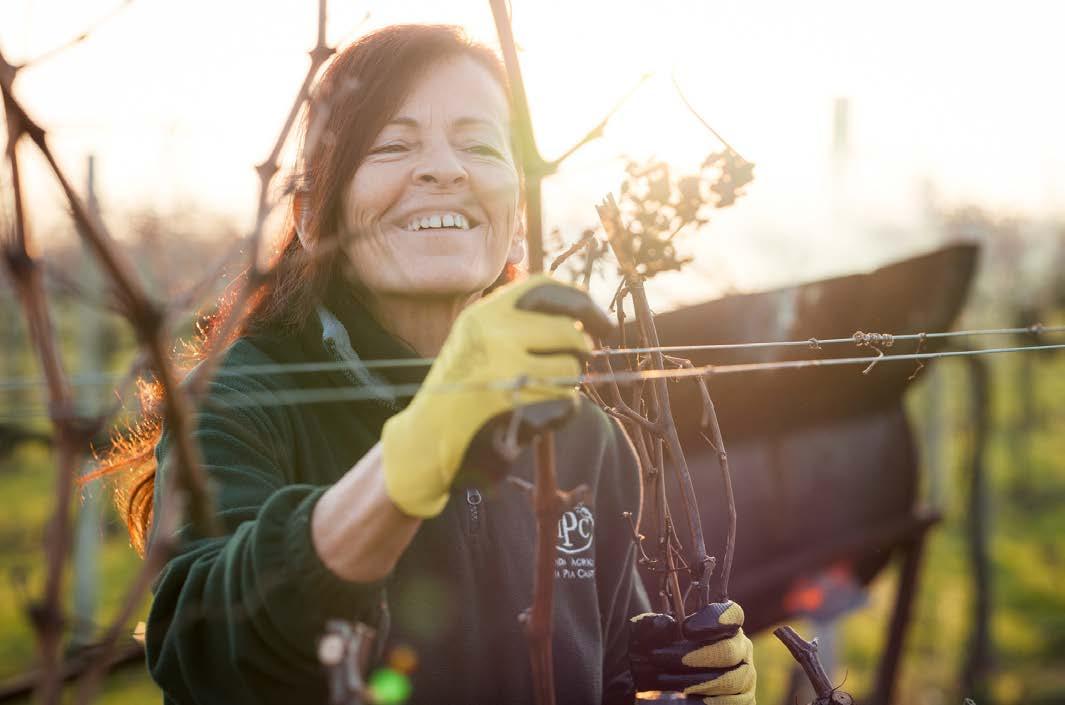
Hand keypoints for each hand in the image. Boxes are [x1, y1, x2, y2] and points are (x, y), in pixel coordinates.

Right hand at [380, 274, 612, 517]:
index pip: (547, 288)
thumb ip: (520, 321)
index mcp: (485, 313)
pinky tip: (537, 418)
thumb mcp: (479, 340)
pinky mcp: (514, 409)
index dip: (584, 303)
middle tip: (573, 366)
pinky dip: (561, 414)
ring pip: (572, 370)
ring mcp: (503, 371)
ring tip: (541, 394)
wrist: (424, 440)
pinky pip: (566, 405)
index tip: (603, 325)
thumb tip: (584, 317)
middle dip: (580, 353)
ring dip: (568, 385)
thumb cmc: (462, 390)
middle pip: (570, 333)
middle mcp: (493, 335)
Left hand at [629, 601, 755, 704]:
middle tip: (663, 659)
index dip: (714, 619)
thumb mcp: (662, 638)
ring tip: (666, 682)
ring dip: (696, 683)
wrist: (675, 687)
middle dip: (695, 657)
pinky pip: (731, 703)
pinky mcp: (745, 700)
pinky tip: (684, 699)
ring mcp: (746, 677)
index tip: (686, 629)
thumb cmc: (668, 656)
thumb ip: (660, 626)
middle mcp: (742, 649)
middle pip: (729, 651)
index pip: (733, 614)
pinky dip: (706, 702)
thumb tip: (662, 624)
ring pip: (730, 680)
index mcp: (726, 627)